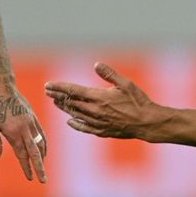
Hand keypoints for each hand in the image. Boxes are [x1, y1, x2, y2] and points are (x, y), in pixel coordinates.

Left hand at [0, 76, 46, 182]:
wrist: (3, 87)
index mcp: (13, 132)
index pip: (22, 154)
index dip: (26, 167)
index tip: (30, 178)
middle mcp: (25, 128)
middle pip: (35, 152)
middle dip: (40, 167)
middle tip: (43, 180)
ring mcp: (31, 122)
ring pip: (41, 144)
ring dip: (42, 157)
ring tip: (42, 167)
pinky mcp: (34, 117)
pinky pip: (42, 134)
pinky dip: (44, 144)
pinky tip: (44, 151)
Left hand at [45, 63, 160, 140]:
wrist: (147, 122)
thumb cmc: (138, 101)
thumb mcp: (126, 83)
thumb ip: (109, 74)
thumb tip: (96, 65)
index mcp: (99, 97)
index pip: (74, 91)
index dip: (60, 87)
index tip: (48, 85)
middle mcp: (95, 111)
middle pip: (71, 102)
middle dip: (58, 96)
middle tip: (48, 91)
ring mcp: (98, 122)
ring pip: (76, 114)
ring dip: (64, 108)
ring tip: (55, 102)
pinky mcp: (102, 131)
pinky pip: (85, 127)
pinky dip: (76, 123)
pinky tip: (70, 121)